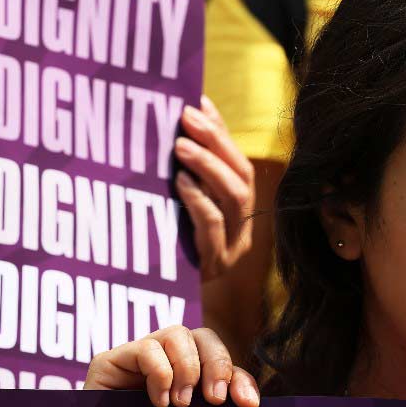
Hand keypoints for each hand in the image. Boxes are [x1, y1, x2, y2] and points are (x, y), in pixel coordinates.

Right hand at [85, 325, 260, 406]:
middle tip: (214, 401)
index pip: (220, 360)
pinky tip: (158, 401)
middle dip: (216, 366)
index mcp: (186, 377)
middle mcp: (163, 361)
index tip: (248, 404)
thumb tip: (250, 403)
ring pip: (177, 333)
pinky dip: (160, 373)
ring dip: (187, 369)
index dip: (238, 377)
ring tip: (180, 404)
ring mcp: (137, 358)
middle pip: (203, 336)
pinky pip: (146, 348)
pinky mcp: (110, 361)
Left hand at [174, 96, 254, 280]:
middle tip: (185, 116)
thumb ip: (181, 178)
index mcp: (238, 209)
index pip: (237, 159)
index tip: (197, 100)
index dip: (220, 129)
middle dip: (215, 140)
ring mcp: (233, 247)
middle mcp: (243, 226)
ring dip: (208, 165)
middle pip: (242, 174)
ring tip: (180, 145)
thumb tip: (167, 128)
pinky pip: (214, 226)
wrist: (162, 305)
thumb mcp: (175, 211)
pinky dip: (198, 199)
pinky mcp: (215, 265)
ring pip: (234, 197)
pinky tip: (179, 182)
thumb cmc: (166, 252)